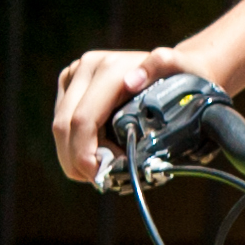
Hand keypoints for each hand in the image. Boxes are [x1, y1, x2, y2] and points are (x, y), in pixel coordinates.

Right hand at [52, 45, 208, 187]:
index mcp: (109, 69)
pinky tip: (95, 156)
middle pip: (64, 126)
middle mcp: (87, 67)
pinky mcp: (70, 85)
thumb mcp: (185, 73)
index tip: (99, 175)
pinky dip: (74, 145)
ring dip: (73, 155)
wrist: (179, 65)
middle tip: (99, 180)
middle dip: (77, 159)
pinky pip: (62, 123)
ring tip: (99, 171)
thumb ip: (162, 69)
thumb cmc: (186, 76)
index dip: (84, 152)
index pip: (83, 119)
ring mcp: (75, 76)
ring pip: (59, 127)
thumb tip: (130, 81)